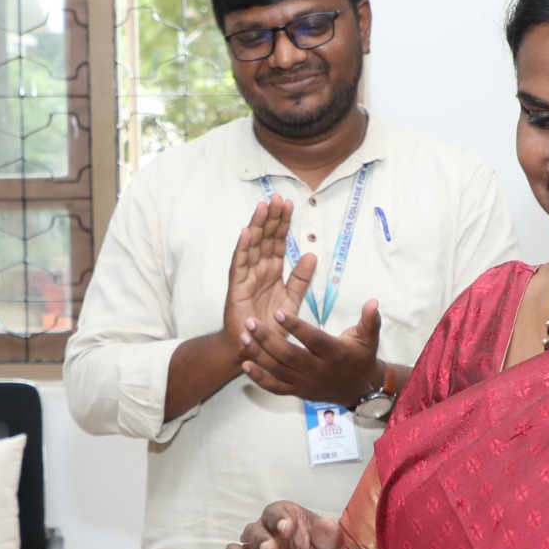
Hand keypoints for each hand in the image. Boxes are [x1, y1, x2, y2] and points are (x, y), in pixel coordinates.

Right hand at [221, 199, 314, 355]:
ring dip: (257, 226)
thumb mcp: (292, 301)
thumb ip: (301, 279)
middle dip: (271, 218)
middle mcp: (259, 270)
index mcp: (273, 271)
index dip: (283, 223)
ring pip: (252, 246)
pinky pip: (239, 265)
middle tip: (277, 198)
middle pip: (265, 238)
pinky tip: (246, 232)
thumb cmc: (271, 326)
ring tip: (262, 207)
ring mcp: (246, 277)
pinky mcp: (236, 288)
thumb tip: (312, 254)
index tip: (290, 204)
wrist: (255, 351)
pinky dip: (242, 249)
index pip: (278, 242)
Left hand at [239, 297, 384, 407]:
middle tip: (250, 322)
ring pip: (278, 371)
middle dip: (267, 339)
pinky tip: (245, 364)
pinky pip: (276, 388)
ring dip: (259, 354)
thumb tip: (373, 301)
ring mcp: (306, 384)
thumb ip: (370, 320)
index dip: (296, 327)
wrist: (360, 390)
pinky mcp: (298, 392)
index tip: (278, 312)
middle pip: (289, 356)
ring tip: (243, 336)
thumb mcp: (370, 338)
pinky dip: (259, 379)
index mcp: (335, 354)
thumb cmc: (362, 358)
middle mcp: (318, 371)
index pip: (313, 340)